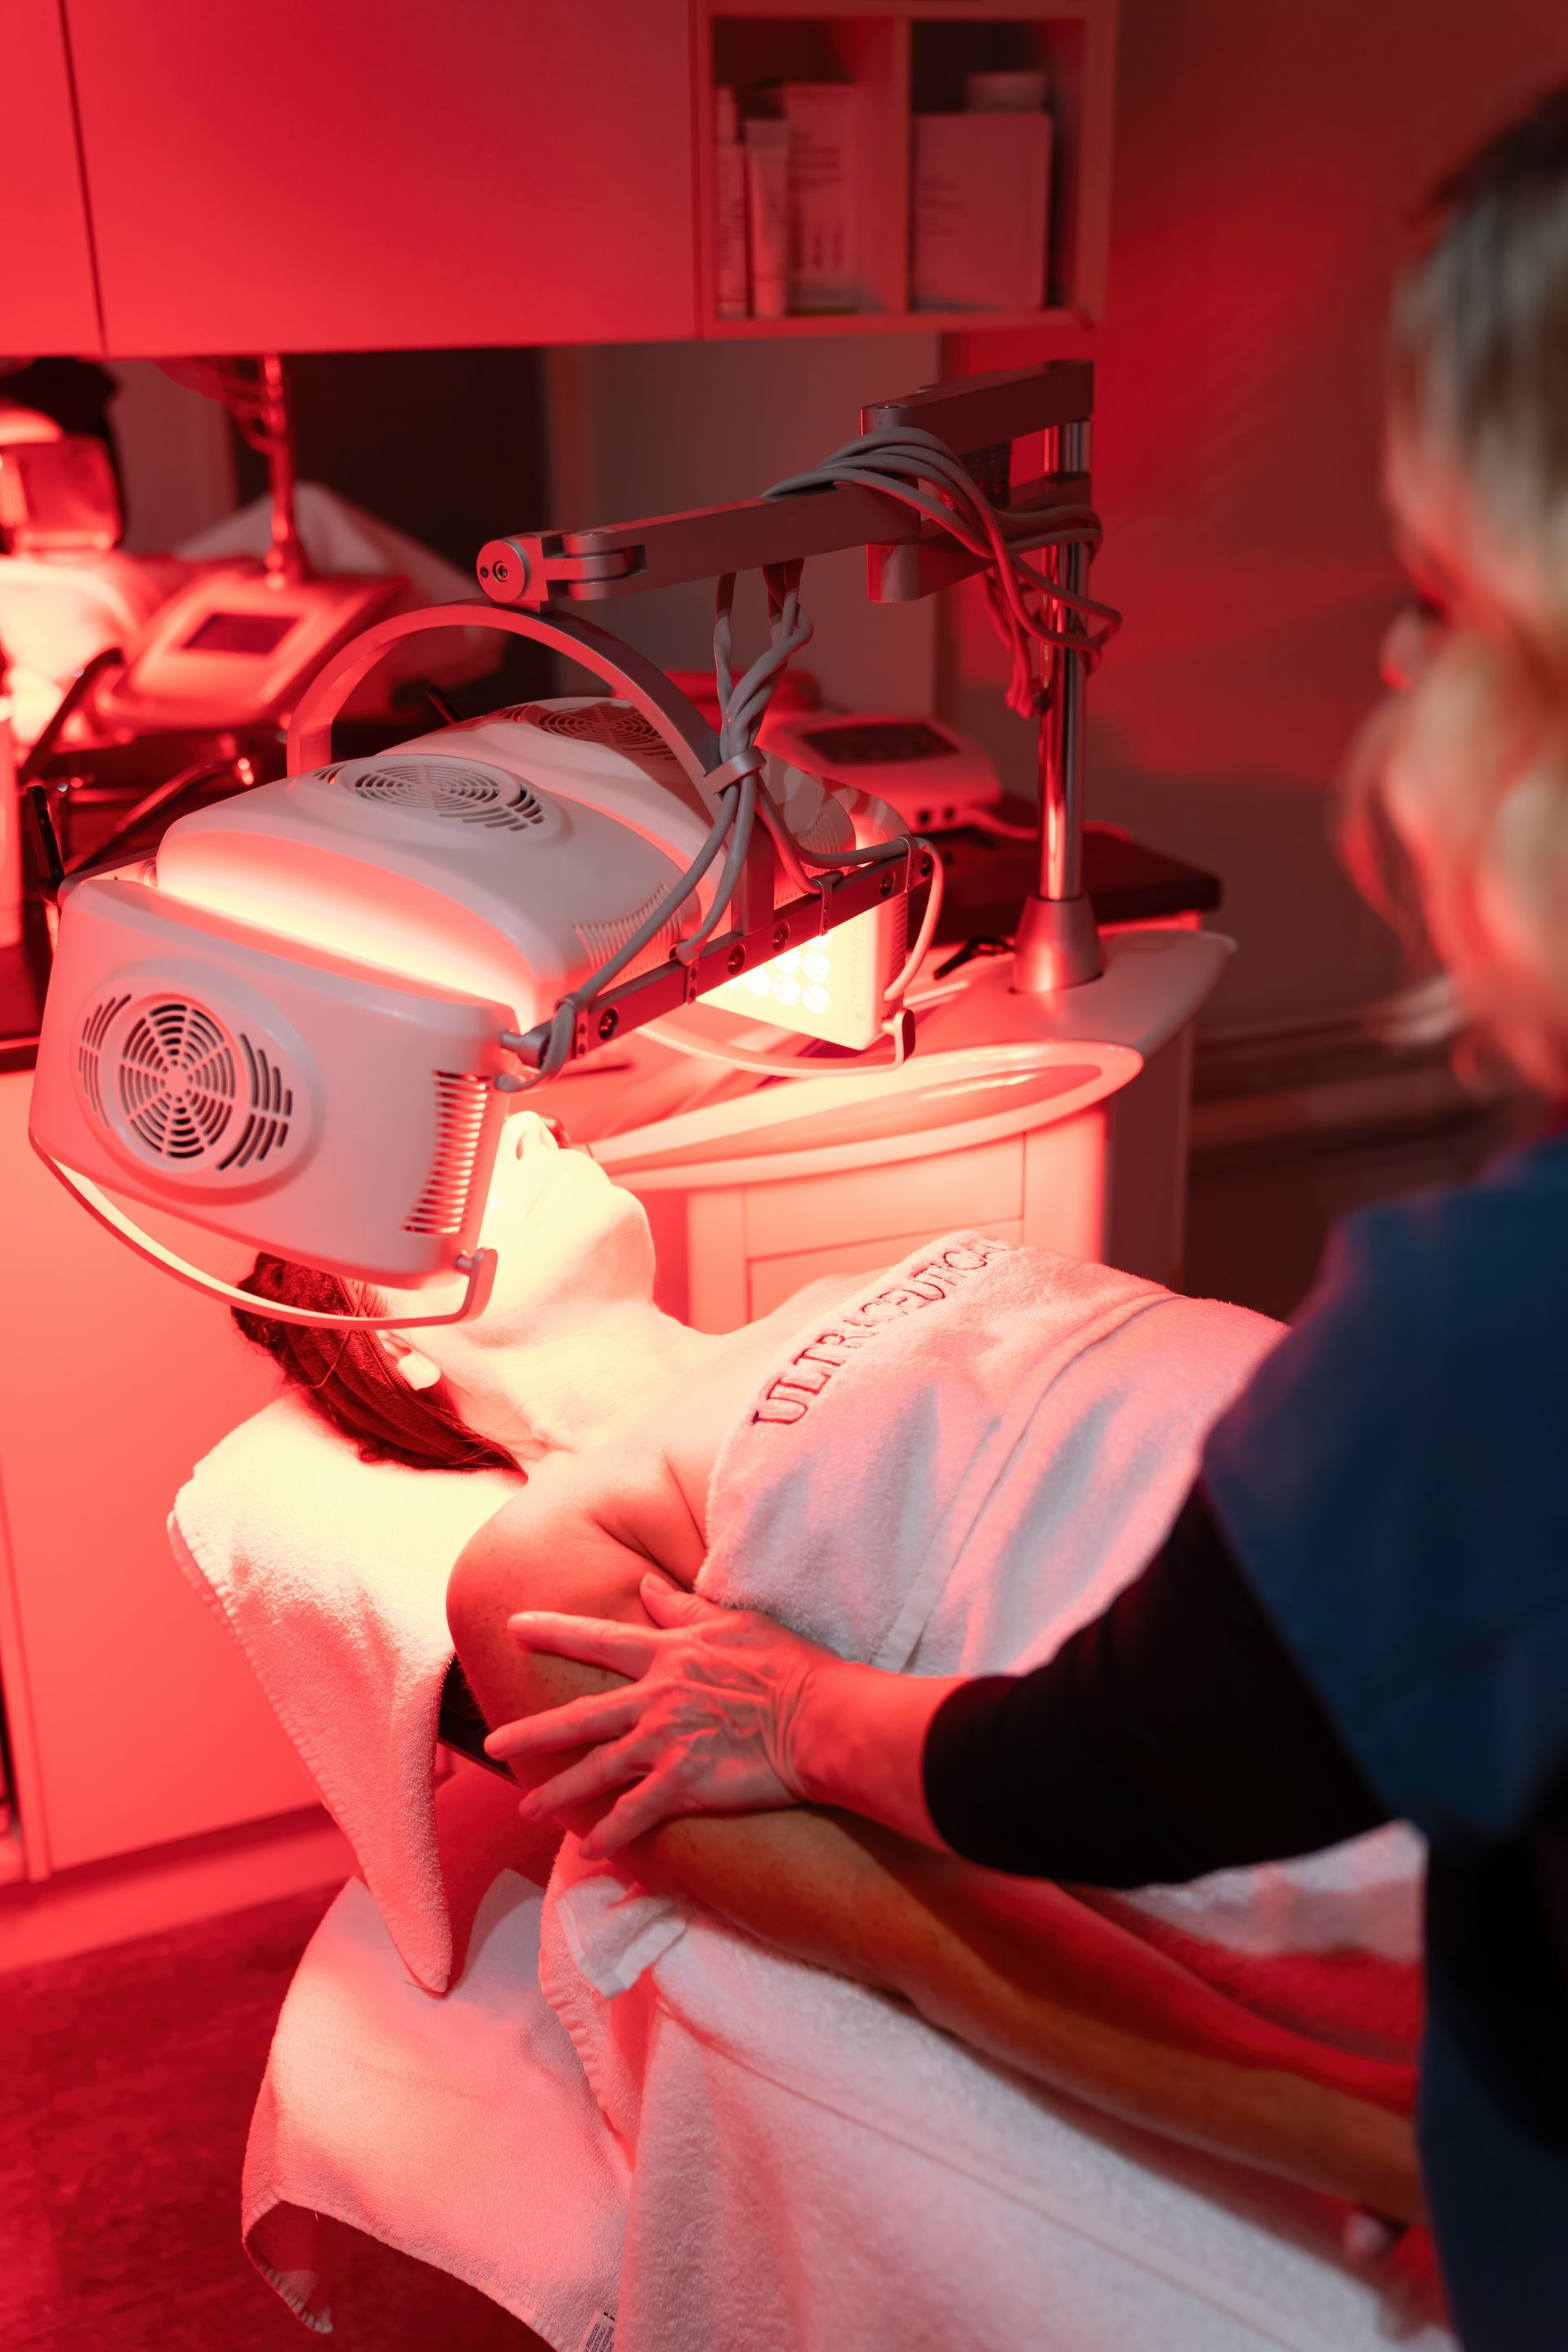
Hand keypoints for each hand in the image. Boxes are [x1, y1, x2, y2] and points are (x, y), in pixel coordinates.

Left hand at [484, 1574, 836, 1857]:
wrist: (822, 1718)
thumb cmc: (790, 1666)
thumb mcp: (736, 1623)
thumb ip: (685, 1609)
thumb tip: (647, 1587)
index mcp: (669, 1655)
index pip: (600, 1639)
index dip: (555, 1631)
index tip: (515, 1626)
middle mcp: (657, 1699)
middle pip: (581, 1716)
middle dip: (532, 1729)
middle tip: (493, 1741)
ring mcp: (667, 1743)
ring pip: (597, 1770)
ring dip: (558, 1791)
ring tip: (527, 1807)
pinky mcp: (684, 1784)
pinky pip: (636, 1814)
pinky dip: (611, 1833)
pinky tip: (590, 1849)